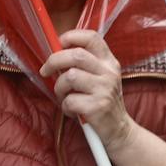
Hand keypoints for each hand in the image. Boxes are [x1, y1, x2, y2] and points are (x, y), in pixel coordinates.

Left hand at [41, 30, 136, 154]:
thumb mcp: (100, 78)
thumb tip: (56, 53)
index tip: (58, 44)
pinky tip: (73, 111)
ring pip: (70, 77)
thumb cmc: (102, 102)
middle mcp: (109, 72)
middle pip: (76, 55)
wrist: (119, 130)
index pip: (92, 37)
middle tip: (45, 71)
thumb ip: (84, 65)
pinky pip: (70, 100)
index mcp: (109, 62)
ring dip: (59, 88)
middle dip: (54, 61)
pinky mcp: (98, 106)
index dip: (71, 36)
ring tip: (64, 96)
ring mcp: (105, 89)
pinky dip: (65, 107)